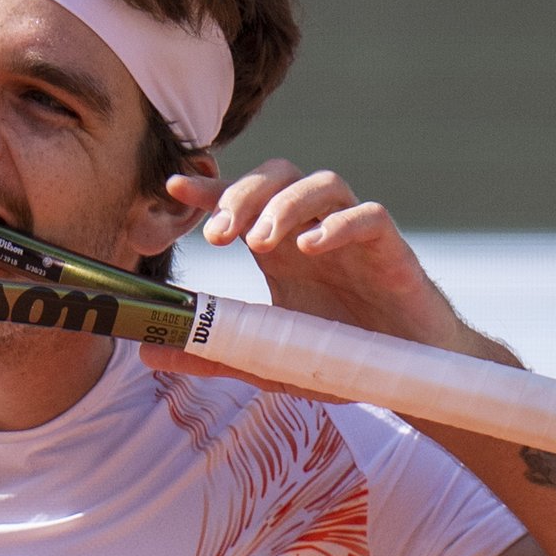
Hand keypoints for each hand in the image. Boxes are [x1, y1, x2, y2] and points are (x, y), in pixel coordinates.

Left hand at [146, 162, 506, 388]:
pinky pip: (369, 215)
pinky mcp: (391, 248)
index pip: (241, 201)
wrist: (408, 377)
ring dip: (286, 205)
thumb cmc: (340, 359)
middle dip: (243, 195)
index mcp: (281, 248)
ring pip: (321, 184)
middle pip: (277, 178)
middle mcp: (313, 230)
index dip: (209, 188)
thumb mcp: (267, 361)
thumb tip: (148, 352)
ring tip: (261, 242)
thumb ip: (213, 352)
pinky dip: (340, 223)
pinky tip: (313, 245)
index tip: (174, 188)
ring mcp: (353, 234)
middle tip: (218, 235)